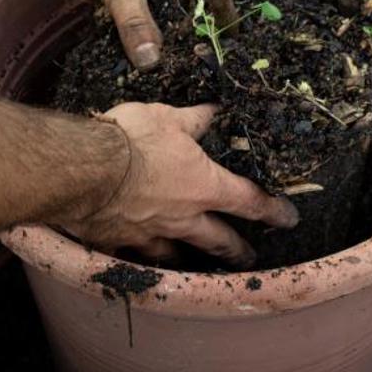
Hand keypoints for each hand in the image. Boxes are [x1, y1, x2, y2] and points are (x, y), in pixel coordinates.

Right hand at [61, 102, 298, 266]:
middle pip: (219, 240)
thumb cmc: (131, 140)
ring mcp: (151, 235)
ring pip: (178, 254)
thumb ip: (194, 120)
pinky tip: (141, 256)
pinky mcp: (120, 242)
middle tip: (248, 256)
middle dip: (237, 249)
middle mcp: (183, 218)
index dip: (273, 210)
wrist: (83, 169)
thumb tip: (214, 111)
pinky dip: (142, 255)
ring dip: (190, 257)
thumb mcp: (167, 118)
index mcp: (203, 186)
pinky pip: (137, 255)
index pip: (249, 201)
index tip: (288, 218)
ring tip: (194, 261)